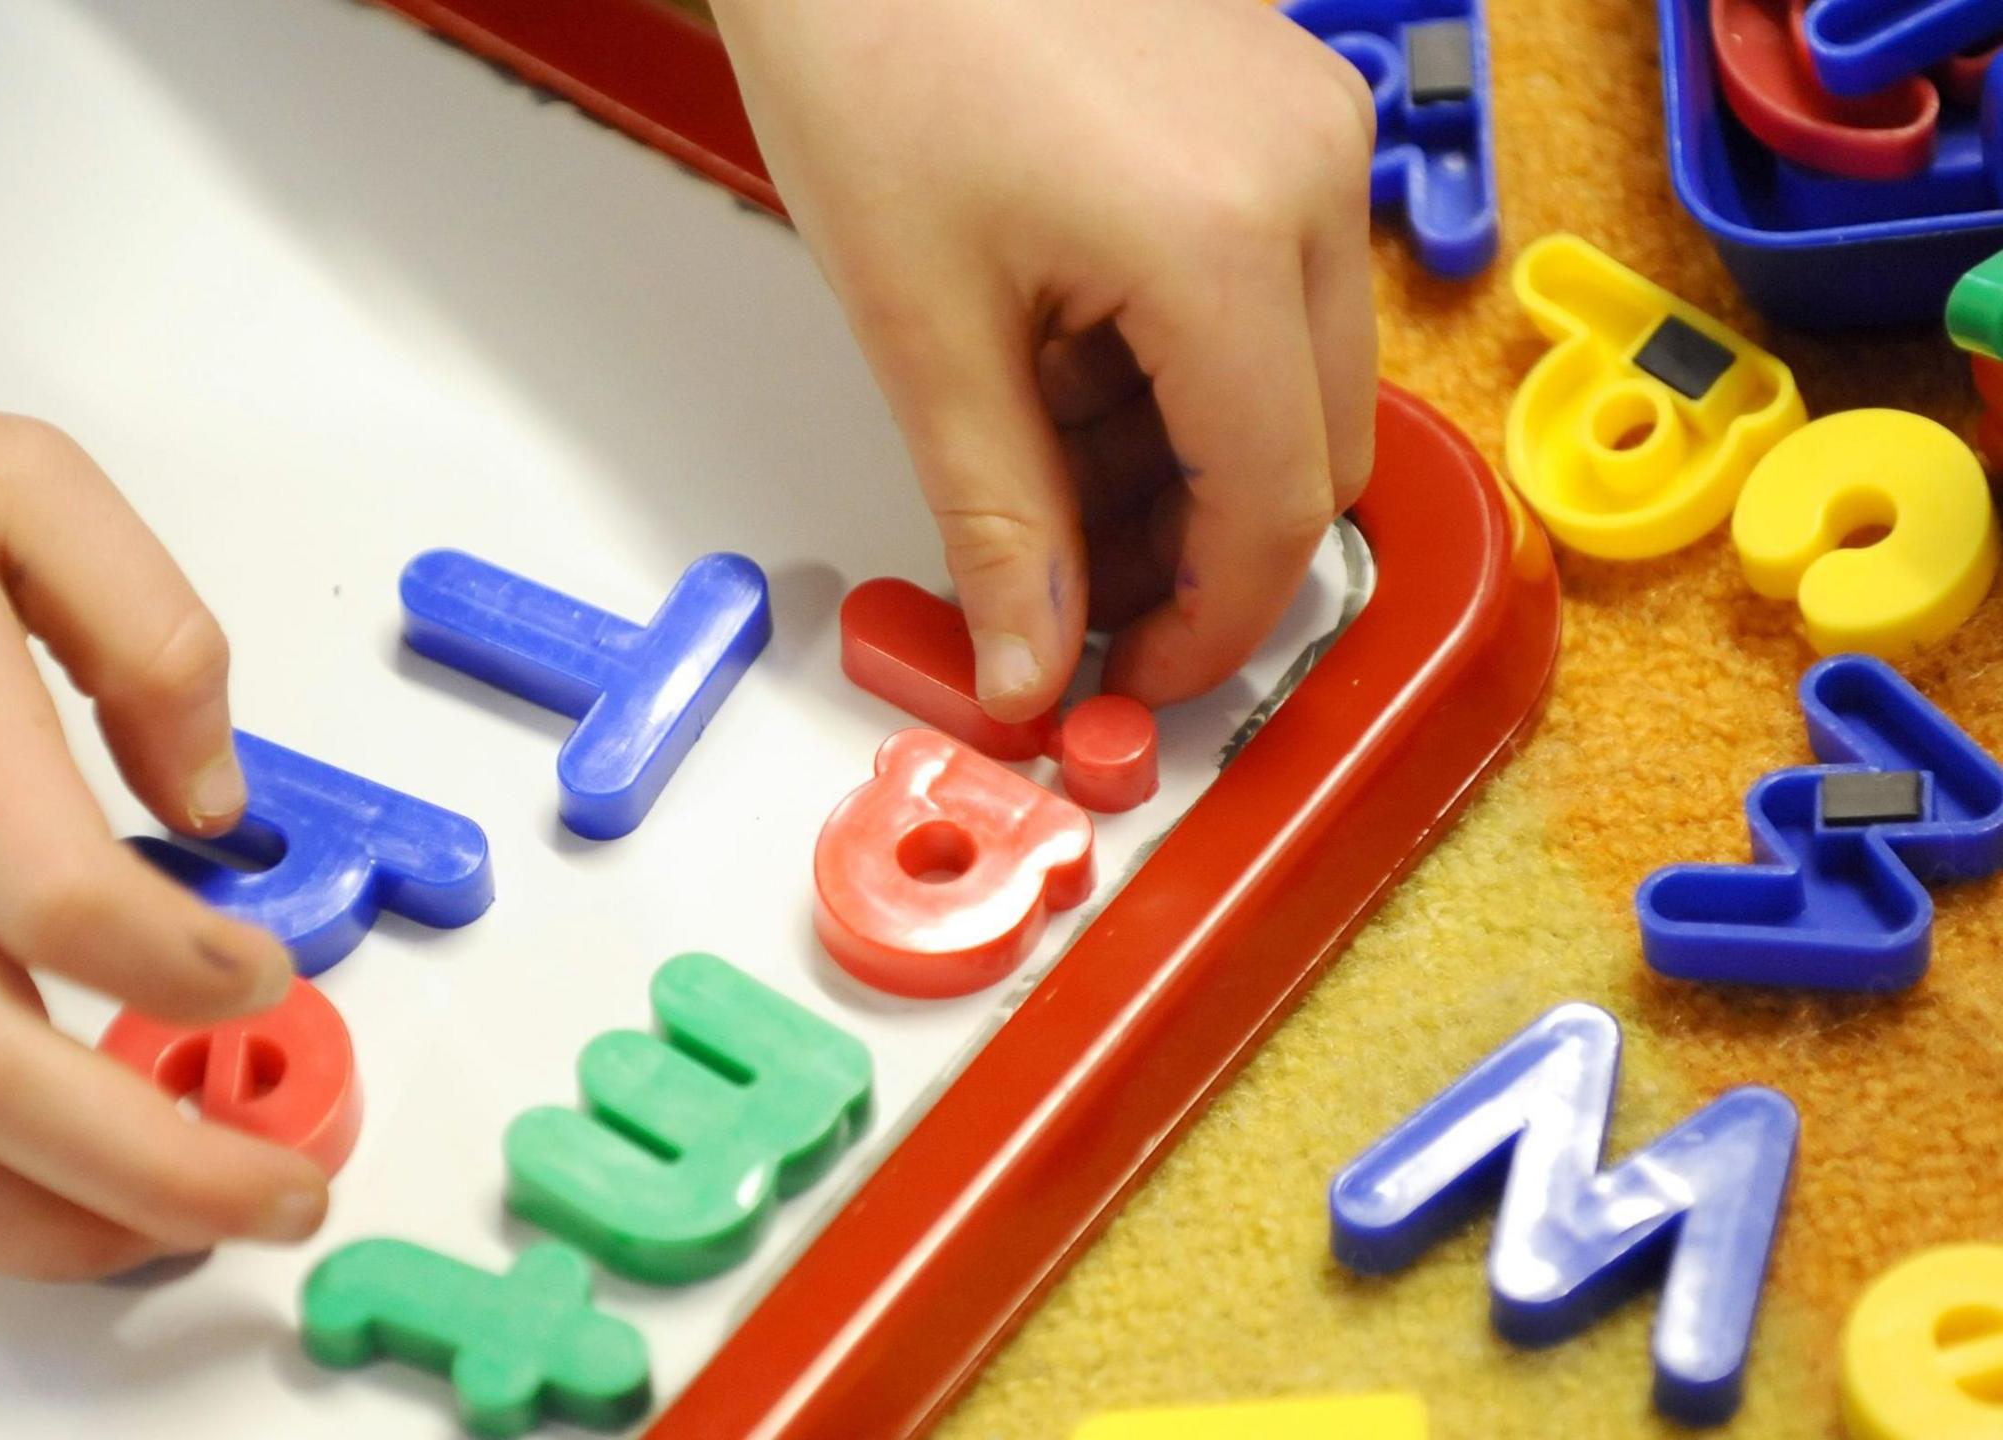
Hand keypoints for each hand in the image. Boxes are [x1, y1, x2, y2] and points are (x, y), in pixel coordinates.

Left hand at [711, 0, 1378, 717]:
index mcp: (1225, 238)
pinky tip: (1068, 357)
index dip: (1208, 624)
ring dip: (1186, 456)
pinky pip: (1274, 284)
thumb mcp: (921, 326)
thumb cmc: (871, 52)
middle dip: (1197, 547)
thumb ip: (996, 518)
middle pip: (1311, 448)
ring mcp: (1309, 126)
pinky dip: (1186, 361)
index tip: (1129, 678)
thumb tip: (1029, 668)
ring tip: (1036, 454)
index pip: (1274, 503)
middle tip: (1068, 589)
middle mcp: (1309, 175)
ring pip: (1297, 374)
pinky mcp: (1280, 103)